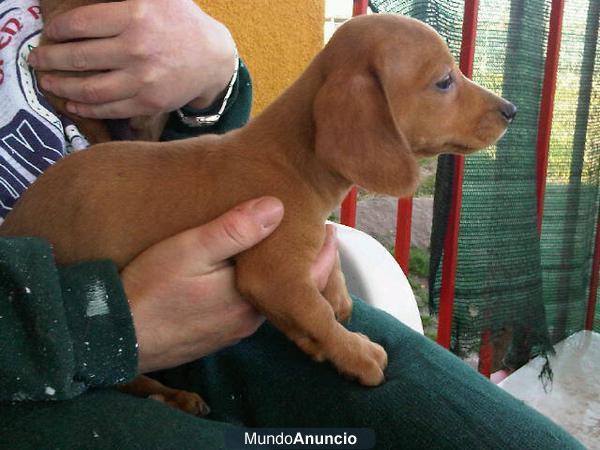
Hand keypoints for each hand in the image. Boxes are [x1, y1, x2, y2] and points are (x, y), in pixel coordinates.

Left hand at [29, 0, 236, 118]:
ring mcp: (143, 79)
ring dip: (62, 88)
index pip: (80, 24)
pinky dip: (85, 108)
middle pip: (79, 57)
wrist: (213, 58)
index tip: (50, 34)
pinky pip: (109, 108)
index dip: (58, 31)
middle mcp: (137, 49)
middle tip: (36, 61)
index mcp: (135, 16)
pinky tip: (72, 104)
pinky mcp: (149, 103)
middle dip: (50, 60)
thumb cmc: (181, 23)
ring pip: (90, 88)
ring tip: (48, 84)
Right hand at [122, 197, 338, 373]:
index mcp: (252, 300)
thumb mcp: (188, 249)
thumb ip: (233, 229)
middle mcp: (249, 321)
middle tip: (313, 234)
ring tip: (286, 248)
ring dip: (284, 278)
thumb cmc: (147, 289)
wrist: (114, 336)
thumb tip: (277, 207)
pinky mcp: (216, 335)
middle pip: (295, 292)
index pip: (308, 278)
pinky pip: (250, 309)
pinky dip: (262, 290)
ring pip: (273, 302)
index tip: (328, 226)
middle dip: (308, 264)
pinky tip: (249, 273)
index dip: (322, 250)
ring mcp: (232, 331)